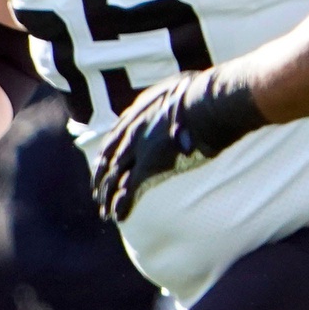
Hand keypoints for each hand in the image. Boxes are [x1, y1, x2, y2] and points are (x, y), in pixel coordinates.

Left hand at [92, 68, 264, 222]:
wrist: (211, 100)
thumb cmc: (207, 97)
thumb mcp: (182, 93)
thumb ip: (174, 102)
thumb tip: (183, 97)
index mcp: (139, 115)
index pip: (114, 139)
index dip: (106, 156)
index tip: (100, 166)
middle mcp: (134, 132)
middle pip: (110, 160)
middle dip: (102, 179)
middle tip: (97, 194)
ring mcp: (140, 148)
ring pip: (114, 178)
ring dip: (108, 196)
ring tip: (104, 212)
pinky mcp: (150, 164)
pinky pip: (129, 189)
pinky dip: (121, 204)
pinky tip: (118, 217)